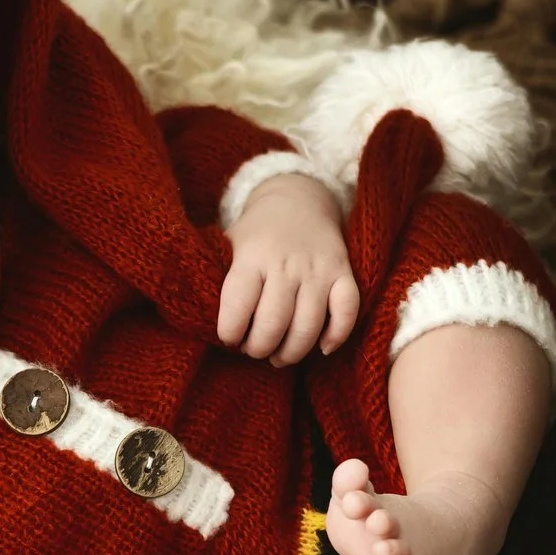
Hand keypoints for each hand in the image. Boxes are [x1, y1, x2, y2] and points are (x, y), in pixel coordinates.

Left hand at [216, 172, 358, 363]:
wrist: (298, 197)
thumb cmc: (258, 233)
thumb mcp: (231, 245)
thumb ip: (222, 278)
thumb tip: (208, 320)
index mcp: (252, 256)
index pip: (237, 305)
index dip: (230, 332)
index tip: (229, 338)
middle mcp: (286, 264)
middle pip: (273, 323)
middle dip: (259, 348)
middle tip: (253, 350)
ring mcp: (317, 269)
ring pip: (308, 325)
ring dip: (292, 352)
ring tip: (279, 357)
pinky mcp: (343, 272)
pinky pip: (347, 311)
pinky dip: (337, 335)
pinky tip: (322, 348)